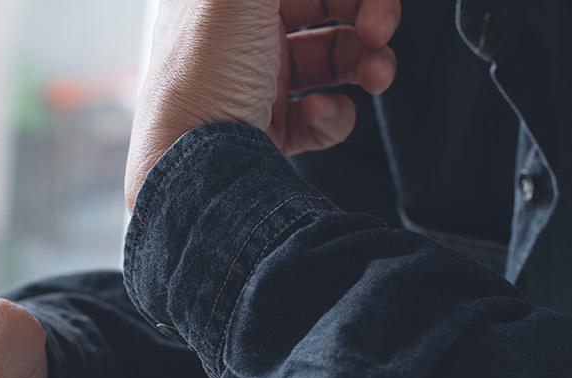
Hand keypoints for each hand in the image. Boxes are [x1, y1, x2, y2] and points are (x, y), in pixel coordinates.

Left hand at [124, 0, 400, 208]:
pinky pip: (323, 114)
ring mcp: (258, 82)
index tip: (368, 0)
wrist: (191, 167)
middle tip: (381, 28)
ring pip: (333, 60)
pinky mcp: (270, 129)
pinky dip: (334, 114)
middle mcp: (241, 35)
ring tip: (377, 76)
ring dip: (366, 63)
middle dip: (367, 15)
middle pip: (326, 9)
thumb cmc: (202, 74)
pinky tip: (317, 113)